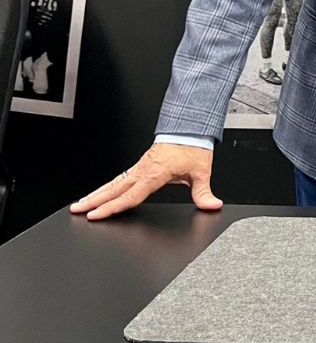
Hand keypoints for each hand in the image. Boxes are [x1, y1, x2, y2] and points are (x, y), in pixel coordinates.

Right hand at [70, 144, 221, 220]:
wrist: (191, 127)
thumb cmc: (193, 147)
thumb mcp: (202, 171)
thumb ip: (204, 192)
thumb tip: (212, 205)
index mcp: (155, 174)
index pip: (129, 196)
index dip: (112, 207)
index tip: (95, 215)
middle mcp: (143, 170)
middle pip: (114, 189)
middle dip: (94, 201)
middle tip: (77, 210)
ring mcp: (140, 167)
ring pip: (114, 182)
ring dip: (97, 193)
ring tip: (81, 203)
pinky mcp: (141, 164)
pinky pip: (121, 177)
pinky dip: (108, 186)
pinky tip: (102, 192)